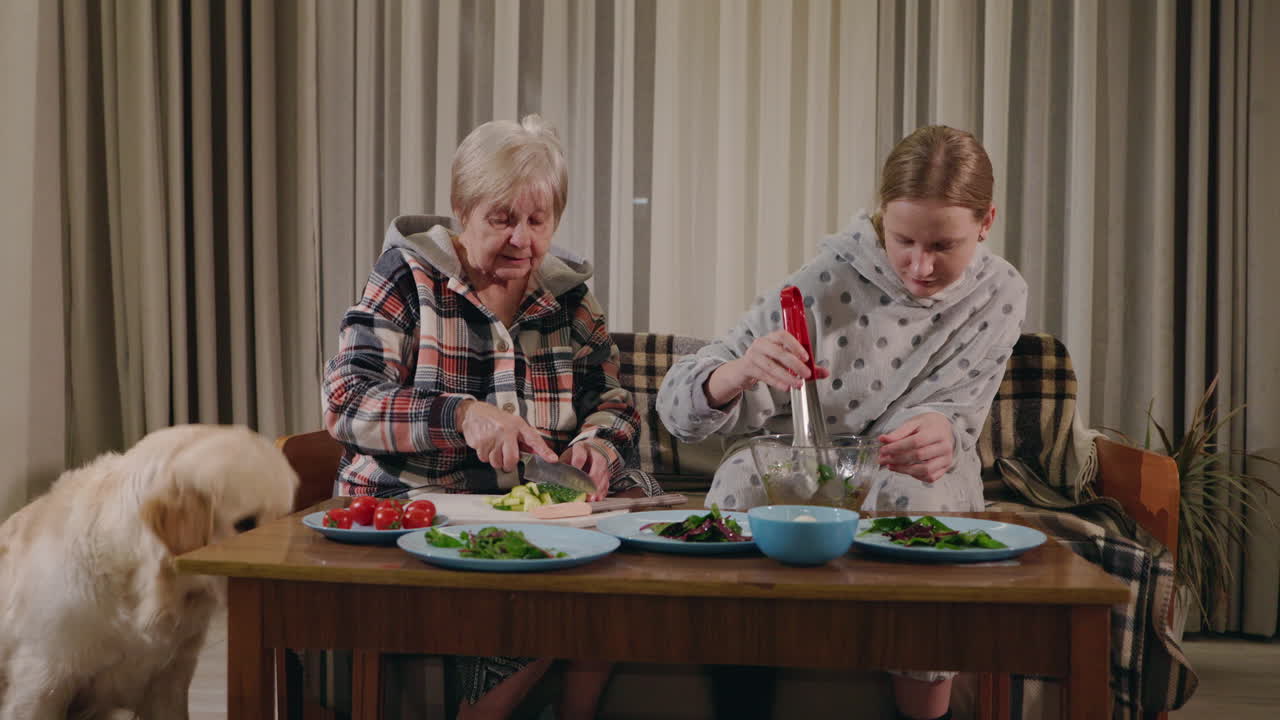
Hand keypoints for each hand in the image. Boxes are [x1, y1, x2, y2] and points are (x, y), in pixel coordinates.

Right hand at [456, 400, 556, 472]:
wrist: (474, 412)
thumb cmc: (496, 419)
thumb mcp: (514, 424)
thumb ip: (526, 440)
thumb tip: (540, 454)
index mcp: (517, 425)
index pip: (534, 439)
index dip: (544, 451)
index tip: (553, 460)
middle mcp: (505, 430)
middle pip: (511, 459)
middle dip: (508, 464)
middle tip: (506, 460)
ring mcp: (492, 436)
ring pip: (496, 462)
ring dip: (495, 460)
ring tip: (494, 448)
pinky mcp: (479, 442)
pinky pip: (484, 459)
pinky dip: (485, 456)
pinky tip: (485, 445)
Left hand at [561, 442, 610, 500]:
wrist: (591, 450)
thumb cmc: (575, 456)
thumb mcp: (567, 457)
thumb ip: (562, 466)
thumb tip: (554, 477)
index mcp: (582, 448)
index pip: (581, 454)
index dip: (578, 462)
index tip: (575, 470)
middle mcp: (595, 453)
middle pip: (598, 463)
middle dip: (593, 477)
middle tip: (588, 490)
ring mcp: (603, 463)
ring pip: (604, 473)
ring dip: (599, 487)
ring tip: (592, 498)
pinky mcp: (606, 472)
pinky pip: (607, 481)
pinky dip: (603, 491)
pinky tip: (598, 498)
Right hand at [704, 329, 828, 406]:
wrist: (742, 371)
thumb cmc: (766, 362)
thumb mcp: (784, 361)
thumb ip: (805, 366)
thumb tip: (824, 372)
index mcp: (772, 338)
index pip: (783, 336)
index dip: (795, 345)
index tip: (806, 357)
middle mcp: (761, 343)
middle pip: (779, 352)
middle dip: (795, 364)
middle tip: (806, 374)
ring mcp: (753, 355)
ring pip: (771, 365)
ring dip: (786, 376)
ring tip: (798, 384)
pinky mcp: (747, 367)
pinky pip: (763, 375)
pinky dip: (776, 382)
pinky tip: (785, 387)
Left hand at [877, 412, 953, 483]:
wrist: (943, 428)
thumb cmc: (927, 426)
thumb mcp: (913, 423)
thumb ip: (898, 432)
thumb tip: (883, 439)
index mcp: (937, 432)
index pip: (916, 442)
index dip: (897, 447)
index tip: (883, 450)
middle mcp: (945, 447)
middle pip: (919, 456)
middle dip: (897, 459)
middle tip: (883, 459)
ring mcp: (946, 459)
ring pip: (925, 470)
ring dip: (904, 470)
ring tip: (890, 466)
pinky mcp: (945, 468)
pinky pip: (930, 477)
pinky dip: (915, 476)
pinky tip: (905, 469)